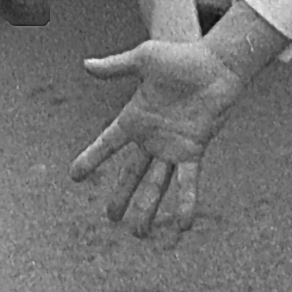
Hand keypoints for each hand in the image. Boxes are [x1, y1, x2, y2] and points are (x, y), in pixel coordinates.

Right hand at [72, 36, 249, 236]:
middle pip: (132, 173)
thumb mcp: (144, 58)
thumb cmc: (182, 57)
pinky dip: (186, 201)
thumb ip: (116, 67)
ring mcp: (173, 146)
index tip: (74, 175)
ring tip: (139, 234)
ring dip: (147, 209)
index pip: (107, 143)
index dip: (91, 158)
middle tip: (110, 218)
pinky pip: (188, 180)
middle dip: (121, 196)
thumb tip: (85, 64)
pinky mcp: (193, 149)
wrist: (217, 63)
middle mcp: (152, 137)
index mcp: (136, 117)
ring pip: (156, 184)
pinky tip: (184, 224)